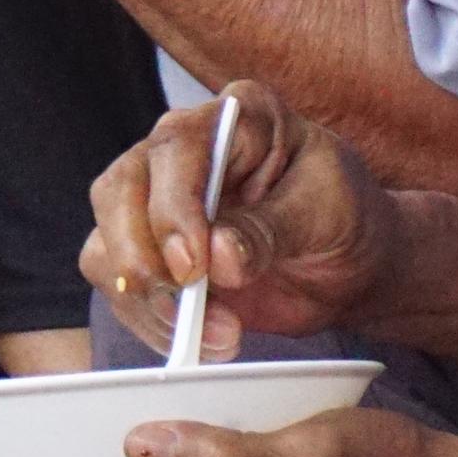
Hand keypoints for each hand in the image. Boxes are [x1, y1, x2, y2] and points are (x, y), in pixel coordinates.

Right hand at [83, 83, 399, 356]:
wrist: (350, 265)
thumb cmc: (346, 220)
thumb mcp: (325, 216)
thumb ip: (272, 229)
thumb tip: (217, 256)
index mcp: (237, 117)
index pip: (177, 146)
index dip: (174, 207)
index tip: (194, 265)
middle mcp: (185, 150)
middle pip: (121, 188)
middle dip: (141, 255)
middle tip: (185, 304)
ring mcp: (160, 200)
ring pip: (106, 240)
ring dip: (148, 299)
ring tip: (215, 334)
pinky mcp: (152, 252)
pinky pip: (119, 285)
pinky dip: (150, 320)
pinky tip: (197, 339)